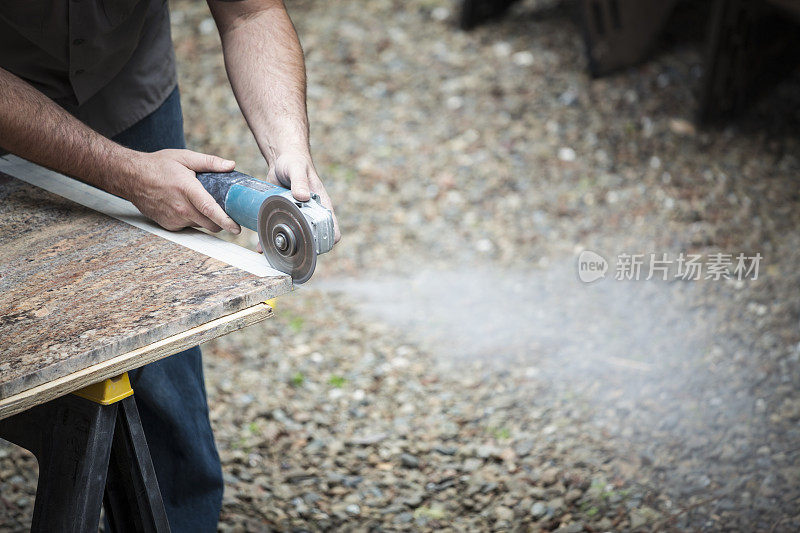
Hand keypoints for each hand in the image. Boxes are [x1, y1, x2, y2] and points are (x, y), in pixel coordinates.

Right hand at [122, 149, 241, 233]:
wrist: (131, 177)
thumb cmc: (158, 166)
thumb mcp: (185, 157)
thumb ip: (209, 162)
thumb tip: (230, 165)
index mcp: (187, 189)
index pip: (210, 210)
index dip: (226, 221)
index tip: (237, 228)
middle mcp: (181, 207)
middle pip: (210, 224)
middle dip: (221, 221)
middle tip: (226, 212)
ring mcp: (174, 218)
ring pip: (200, 226)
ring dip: (207, 219)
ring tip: (202, 204)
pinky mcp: (169, 225)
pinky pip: (188, 226)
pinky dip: (193, 219)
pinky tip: (186, 206)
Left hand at [267, 152, 340, 242]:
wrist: (281, 160)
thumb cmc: (294, 162)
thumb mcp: (297, 169)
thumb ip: (300, 182)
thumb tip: (303, 197)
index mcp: (321, 205)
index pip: (332, 230)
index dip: (326, 241)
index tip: (313, 246)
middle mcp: (311, 214)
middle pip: (313, 239)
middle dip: (304, 248)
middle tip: (289, 252)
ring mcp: (297, 217)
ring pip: (295, 238)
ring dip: (285, 247)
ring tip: (272, 251)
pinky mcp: (284, 216)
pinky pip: (279, 232)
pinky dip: (270, 240)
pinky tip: (261, 246)